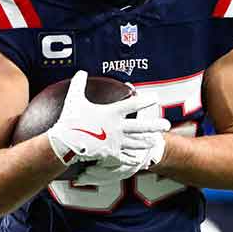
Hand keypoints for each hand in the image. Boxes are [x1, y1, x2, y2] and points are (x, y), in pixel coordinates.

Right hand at [46, 71, 167, 172]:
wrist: (65, 143)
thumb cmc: (70, 120)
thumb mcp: (74, 99)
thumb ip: (79, 84)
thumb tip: (81, 71)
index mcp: (111, 114)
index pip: (132, 104)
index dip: (146, 100)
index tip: (157, 97)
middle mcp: (117, 128)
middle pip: (141, 127)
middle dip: (155, 125)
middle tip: (167, 124)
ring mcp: (115, 142)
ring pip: (136, 143)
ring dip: (147, 142)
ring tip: (156, 140)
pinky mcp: (110, 153)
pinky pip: (124, 156)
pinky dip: (132, 158)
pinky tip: (139, 160)